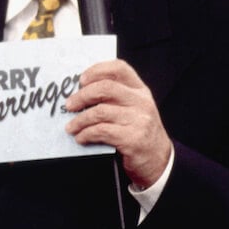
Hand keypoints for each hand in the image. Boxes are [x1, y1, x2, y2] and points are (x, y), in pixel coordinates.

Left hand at [64, 59, 171, 188]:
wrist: (159, 160)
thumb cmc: (138, 132)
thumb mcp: (133, 109)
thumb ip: (115, 98)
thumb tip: (80, 93)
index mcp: (140, 90)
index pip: (119, 68)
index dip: (97, 70)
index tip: (81, 80)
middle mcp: (141, 102)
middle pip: (105, 88)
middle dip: (82, 96)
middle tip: (69, 105)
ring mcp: (139, 120)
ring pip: (100, 112)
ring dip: (80, 120)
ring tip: (71, 127)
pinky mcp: (133, 138)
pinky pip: (101, 131)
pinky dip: (86, 134)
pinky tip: (81, 137)